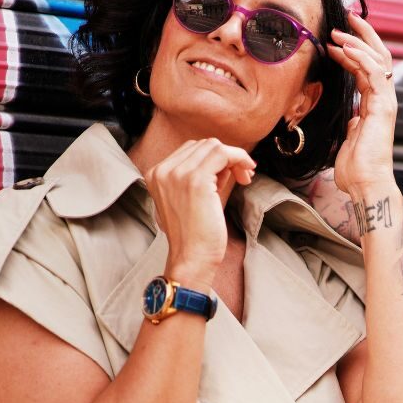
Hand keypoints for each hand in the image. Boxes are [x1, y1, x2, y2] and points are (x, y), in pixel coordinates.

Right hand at [144, 138, 254, 285]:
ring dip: (235, 158)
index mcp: (156, 173)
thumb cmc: (194, 233)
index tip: (230, 174)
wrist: (191, 258)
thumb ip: (200, 174)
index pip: (190, 149)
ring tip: (243, 178)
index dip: (215, 158)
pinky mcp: (195, 180)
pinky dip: (239, 158)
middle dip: (226, 157)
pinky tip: (245, 175)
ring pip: (213, 146)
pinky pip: (222, 154)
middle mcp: (162, 170)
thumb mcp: (190, 197)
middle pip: (202, 145)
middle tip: (241, 177)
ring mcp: (177, 174)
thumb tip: (225, 158)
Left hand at [327, 11, 397, 195]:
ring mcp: (385, 101)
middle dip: (363, 34)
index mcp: (375, 105)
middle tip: (346, 17)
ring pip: (377, 59)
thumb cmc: (357, 169)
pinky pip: (373, 72)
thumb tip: (353, 117)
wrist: (366, 184)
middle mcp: (383, 99)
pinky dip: (361, 56)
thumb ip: (354, 124)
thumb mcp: (351, 138)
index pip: (367, 68)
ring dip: (357, 41)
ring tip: (338, 31)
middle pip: (378, 56)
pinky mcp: (383, 106)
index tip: (336, 38)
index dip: (353, 50)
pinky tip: (345, 48)